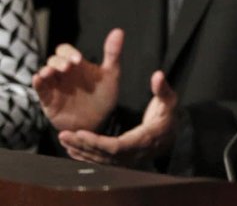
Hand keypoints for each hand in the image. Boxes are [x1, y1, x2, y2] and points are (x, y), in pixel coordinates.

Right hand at [33, 28, 122, 132]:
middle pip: (54, 60)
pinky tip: (39, 79)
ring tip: (50, 72)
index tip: (78, 59)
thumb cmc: (104, 97)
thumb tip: (119, 31)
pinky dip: (38, 83)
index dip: (69, 52)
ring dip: (46, 71)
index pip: (66, 51)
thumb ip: (113, 54)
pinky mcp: (49, 101)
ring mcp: (55, 87)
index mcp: (77, 65)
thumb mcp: (111, 75)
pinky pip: (40, 90)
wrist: (99, 122)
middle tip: (67, 67)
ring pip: (44, 73)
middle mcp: (64, 74)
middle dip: (58, 61)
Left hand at [59, 70, 177, 167]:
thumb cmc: (168, 117)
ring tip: (63, 139)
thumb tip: (158, 75)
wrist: (171, 136)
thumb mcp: (169, 101)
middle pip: (102, 155)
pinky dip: (84, 156)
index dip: (97, 142)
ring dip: (79, 151)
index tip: (81, 132)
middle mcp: (132, 154)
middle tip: (64, 135)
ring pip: (99, 160)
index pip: (115, 146)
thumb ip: (163, 89)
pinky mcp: (121, 160)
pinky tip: (71, 150)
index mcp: (142, 140)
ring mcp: (126, 159)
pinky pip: (100, 161)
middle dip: (82, 146)